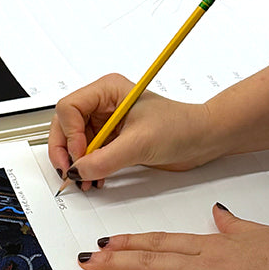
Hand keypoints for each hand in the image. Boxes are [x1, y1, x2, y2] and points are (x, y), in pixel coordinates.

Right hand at [48, 73, 219, 189]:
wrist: (203, 139)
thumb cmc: (182, 126)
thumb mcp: (140, 143)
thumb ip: (106, 159)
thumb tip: (78, 170)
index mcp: (107, 90)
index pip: (69, 108)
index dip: (69, 134)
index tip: (80, 155)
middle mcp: (104, 104)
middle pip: (65, 125)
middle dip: (66, 150)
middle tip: (71, 172)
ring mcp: (107, 123)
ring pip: (75, 142)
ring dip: (77, 163)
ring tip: (85, 180)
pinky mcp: (114, 140)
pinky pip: (89, 154)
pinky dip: (88, 168)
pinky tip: (95, 178)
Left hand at [78, 204, 268, 269]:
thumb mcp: (261, 231)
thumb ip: (233, 225)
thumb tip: (218, 213)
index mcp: (214, 243)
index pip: (162, 241)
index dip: (130, 241)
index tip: (105, 241)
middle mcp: (206, 265)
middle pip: (150, 261)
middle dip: (112, 261)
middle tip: (83, 262)